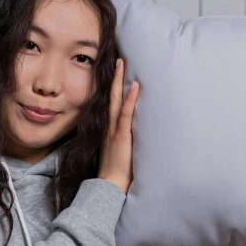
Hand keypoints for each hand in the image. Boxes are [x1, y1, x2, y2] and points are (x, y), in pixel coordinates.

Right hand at [98, 58, 138, 194]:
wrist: (110, 186)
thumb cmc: (118, 173)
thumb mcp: (120, 152)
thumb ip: (125, 141)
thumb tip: (135, 134)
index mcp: (109, 129)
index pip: (112, 104)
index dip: (114, 87)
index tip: (117, 72)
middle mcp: (110, 126)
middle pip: (111, 96)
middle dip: (115, 77)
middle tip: (119, 59)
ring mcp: (114, 130)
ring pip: (116, 101)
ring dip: (120, 81)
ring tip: (123, 64)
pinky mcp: (121, 137)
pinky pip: (126, 115)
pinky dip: (130, 100)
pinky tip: (135, 86)